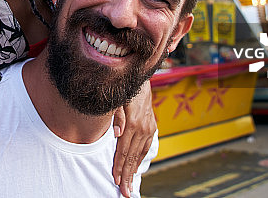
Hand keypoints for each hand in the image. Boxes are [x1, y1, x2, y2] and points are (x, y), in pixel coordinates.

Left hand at [112, 80, 155, 196]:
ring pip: (139, 154)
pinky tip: (135, 169)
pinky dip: (140, 159)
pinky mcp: (152, 128)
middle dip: (127, 175)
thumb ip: (116, 117)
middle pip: (132, 157)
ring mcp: (149, 129)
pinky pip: (145, 148)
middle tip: (124, 192)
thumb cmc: (124, 91)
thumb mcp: (116, 100)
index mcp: (133, 123)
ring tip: (129, 185)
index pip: (123, 150)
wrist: (140, 80)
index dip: (119, 166)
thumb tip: (116, 135)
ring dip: (133, 171)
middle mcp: (143, 128)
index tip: (115, 180)